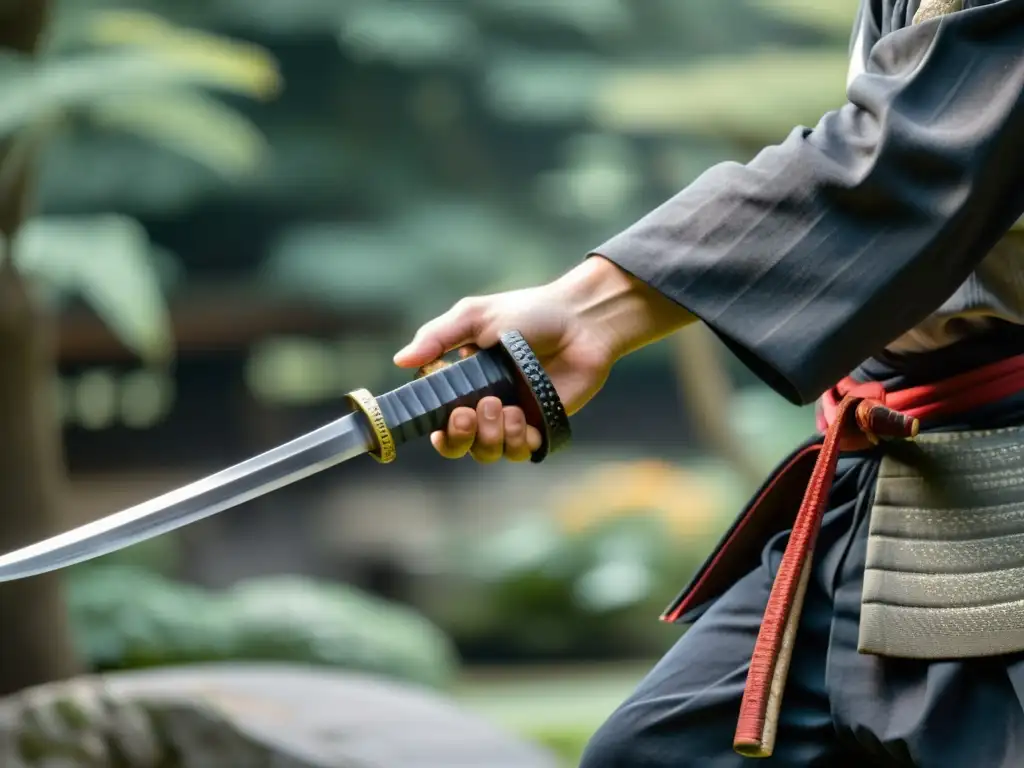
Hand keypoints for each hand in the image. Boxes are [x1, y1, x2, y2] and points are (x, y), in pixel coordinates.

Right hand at [393, 256, 694, 462]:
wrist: (581, 320)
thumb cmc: (529, 312)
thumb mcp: (475, 316)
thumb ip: (437, 337)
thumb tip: (400, 360)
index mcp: (463, 383)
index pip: (438, 420)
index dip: (436, 428)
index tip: (441, 418)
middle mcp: (485, 406)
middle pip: (460, 446)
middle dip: (460, 437)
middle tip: (470, 412)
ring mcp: (513, 418)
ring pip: (488, 452)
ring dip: (489, 437)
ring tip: (503, 406)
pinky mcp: (542, 426)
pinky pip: (522, 451)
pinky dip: (517, 441)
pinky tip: (521, 414)